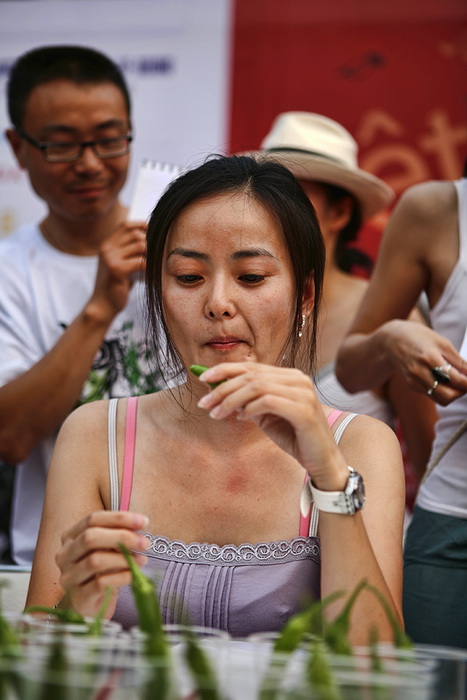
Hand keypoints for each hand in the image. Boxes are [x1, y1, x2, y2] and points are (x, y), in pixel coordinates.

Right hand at [56, 510, 149, 618]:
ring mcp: (69, 577)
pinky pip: (101, 583)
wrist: (89, 605)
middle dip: (122, 537)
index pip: (93, 519)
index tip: (144, 522)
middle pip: (90, 538)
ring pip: (95, 561)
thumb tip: (139, 527)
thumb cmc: (100, 572)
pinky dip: (122, 577)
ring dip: (123, 558)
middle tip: (144, 542)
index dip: (119, 518)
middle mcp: (65, 555)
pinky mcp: (78, 598)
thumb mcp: (108, 550)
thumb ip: (118, 536)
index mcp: (71, 537)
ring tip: (142, 559)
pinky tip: (133, 574)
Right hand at [89, 220, 146, 320]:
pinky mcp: (116, 269)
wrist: (103, 305)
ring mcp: (110, 258)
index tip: (154, 234)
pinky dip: (149, 266)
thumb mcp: (120, 263)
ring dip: (151, 254)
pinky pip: (140, 261)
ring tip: (155, 264)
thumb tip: (153, 238)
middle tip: (157, 254)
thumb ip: (130, 250)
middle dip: (149, 242)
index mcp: (107, 244)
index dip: (142, 226)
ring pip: (140, 245)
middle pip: (135, 233)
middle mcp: (106, 248)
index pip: (126, 225)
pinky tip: (151, 273)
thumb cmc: (117, 285)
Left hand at [196, 362, 348, 490]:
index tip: (203, 379)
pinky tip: (242, 417)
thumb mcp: (265, 416)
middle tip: (205, 404)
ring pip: (257, 386)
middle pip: (251, 376)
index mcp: (289, 376)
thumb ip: (247, 401)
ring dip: (231, 400)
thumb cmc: (293, 436)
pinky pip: (268, 402)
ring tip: (217, 414)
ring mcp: (303, 392)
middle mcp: (298, 379)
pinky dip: (250, 409)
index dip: (225, 370)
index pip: (252, 367)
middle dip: (223, 388)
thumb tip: (218, 390)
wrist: (321, 460)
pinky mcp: (304, 410)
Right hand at [382, 320, 466, 404]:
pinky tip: (442, 380)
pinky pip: (432, 395)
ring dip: (453, 394)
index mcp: (429, 357)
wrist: (392, 341)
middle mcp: (420, 372)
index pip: (455, 379)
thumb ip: (458, 361)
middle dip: (461, 392)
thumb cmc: (420, 338)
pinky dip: (442, 391)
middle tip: (465, 383)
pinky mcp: (412, 385)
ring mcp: (414, 380)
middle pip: (448, 395)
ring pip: (441, 399)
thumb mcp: (442, 343)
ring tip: (456, 383)